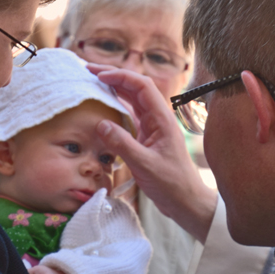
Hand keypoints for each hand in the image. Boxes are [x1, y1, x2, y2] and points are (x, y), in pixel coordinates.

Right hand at [89, 64, 216, 242]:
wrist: (186, 202)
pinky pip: (128, 116)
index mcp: (162, 119)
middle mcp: (157, 118)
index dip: (121, 76)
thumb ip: (123, 144)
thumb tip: (101, 124)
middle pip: (135, 88)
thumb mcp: (145, 165)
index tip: (99, 76)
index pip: (142, 86)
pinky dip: (114, 108)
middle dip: (113, 77)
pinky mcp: (146, 138)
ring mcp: (152, 127)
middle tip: (88, 71)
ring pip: (131, 100)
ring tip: (91, 82)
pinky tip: (101, 107)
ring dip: (113, 89)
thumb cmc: (172, 184)